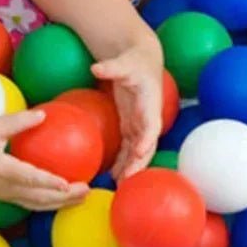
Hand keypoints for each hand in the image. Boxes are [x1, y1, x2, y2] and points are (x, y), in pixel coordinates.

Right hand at [0, 110, 89, 210]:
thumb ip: (17, 122)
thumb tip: (43, 115)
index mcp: (0, 170)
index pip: (29, 178)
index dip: (49, 182)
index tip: (67, 184)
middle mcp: (4, 188)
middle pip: (38, 198)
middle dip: (64, 198)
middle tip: (86, 191)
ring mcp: (4, 196)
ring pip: (36, 205)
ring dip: (59, 204)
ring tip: (80, 198)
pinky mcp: (4, 198)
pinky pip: (30, 204)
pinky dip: (48, 204)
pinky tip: (60, 199)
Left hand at [91, 34, 163, 181]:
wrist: (142, 59)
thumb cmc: (133, 60)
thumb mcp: (124, 62)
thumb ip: (111, 67)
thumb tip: (95, 68)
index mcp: (150, 104)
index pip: (151, 126)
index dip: (146, 140)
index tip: (139, 153)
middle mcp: (148, 118)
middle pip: (146, 146)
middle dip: (138, 164)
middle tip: (126, 182)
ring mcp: (140, 124)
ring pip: (138, 151)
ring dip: (131, 168)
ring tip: (118, 186)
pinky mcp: (132, 125)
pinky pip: (129, 147)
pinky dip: (123, 161)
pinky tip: (114, 175)